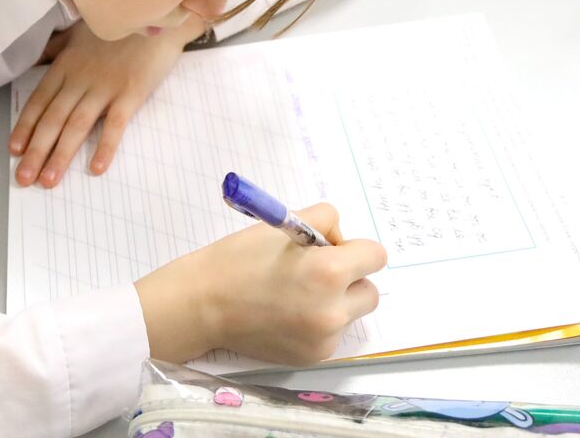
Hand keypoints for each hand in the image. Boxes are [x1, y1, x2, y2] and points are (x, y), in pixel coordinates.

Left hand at [9, 20, 198, 187]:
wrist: (155, 15)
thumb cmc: (117, 27)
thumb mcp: (78, 33)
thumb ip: (56, 49)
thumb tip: (36, 60)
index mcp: (66, 65)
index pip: (39, 101)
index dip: (25, 127)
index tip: (14, 150)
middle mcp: (80, 78)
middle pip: (53, 119)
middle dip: (36, 151)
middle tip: (24, 178)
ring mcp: (105, 87)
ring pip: (77, 126)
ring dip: (61, 155)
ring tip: (49, 181)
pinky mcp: (131, 93)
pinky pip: (115, 125)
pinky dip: (105, 147)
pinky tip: (95, 168)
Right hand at [135, 202, 386, 365]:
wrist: (203, 305)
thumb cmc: (239, 259)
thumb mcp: (282, 224)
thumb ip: (324, 223)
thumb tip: (342, 240)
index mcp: (328, 271)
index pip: (376, 256)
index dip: (355, 248)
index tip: (332, 249)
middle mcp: (333, 310)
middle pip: (370, 291)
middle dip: (350, 278)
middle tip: (316, 272)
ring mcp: (324, 338)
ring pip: (352, 314)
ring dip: (337, 302)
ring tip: (298, 295)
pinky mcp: (313, 356)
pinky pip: (332, 334)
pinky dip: (318, 324)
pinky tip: (287, 315)